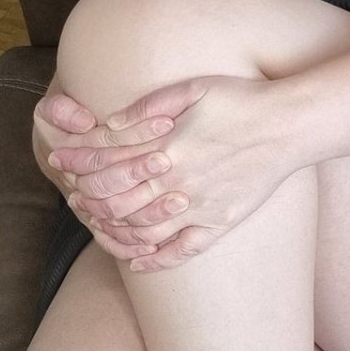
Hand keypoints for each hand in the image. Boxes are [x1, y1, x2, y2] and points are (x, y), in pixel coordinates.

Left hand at [48, 73, 291, 270]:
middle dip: (87, 200)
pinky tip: (137, 262)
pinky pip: (181, 251)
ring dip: (112, 231)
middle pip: (117, 200)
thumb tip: (111, 124)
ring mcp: (199, 207)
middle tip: (72, 197)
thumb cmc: (242, 101)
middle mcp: (178, 182)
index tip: (59, 161)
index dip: (78, 162)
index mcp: (168, 146)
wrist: (290, 126)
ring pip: (142, 231)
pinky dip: (155, 261)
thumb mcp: (193, 88)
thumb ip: (149, 107)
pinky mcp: (219, 223)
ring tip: (96, 225)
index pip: (109, 160)